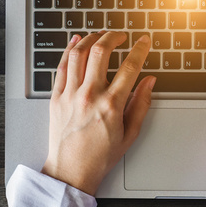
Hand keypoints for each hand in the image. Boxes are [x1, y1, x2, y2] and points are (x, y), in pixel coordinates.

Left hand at [42, 31, 155, 194]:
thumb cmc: (100, 156)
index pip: (130, 67)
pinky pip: (62, 66)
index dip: (140, 49)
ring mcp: (70, 95)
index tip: (144, 41)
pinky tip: (76, 42)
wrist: (71, 171)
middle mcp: (89, 96)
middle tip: (121, 35)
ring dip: (91, 39)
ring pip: (78, 53)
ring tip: (100, 36)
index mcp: (111, 105)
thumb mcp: (130, 133)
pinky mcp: (56, 97)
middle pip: (101, 52)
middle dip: (114, 36)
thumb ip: (141, 104)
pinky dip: (69, 49)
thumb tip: (150, 81)